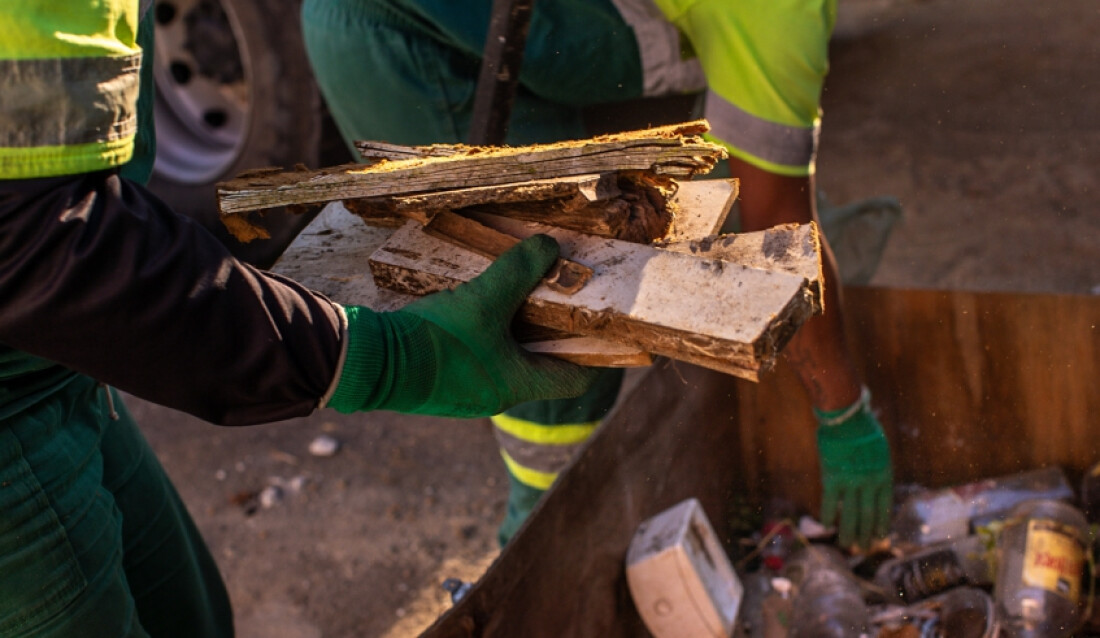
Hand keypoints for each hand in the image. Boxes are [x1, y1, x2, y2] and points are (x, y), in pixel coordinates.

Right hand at [330, 234, 597, 417]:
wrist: (370, 363)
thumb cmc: (436, 340)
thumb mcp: (484, 299)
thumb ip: (519, 271)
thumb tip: (550, 247)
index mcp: (517, 384)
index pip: (574, 380)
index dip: (594, 356)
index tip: (603, 331)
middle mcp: (496, 395)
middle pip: (540, 366)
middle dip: (551, 335)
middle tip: (560, 300)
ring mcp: (466, 393)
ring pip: (506, 360)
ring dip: (514, 333)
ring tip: (516, 297)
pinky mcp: (441, 383)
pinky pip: (476, 359)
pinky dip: (485, 336)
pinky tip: (473, 309)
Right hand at [815, 392, 892, 547]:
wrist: (846, 416)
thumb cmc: (863, 429)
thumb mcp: (879, 451)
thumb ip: (877, 470)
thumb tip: (875, 487)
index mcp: (883, 475)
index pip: (884, 508)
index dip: (881, 524)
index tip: (879, 538)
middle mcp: (869, 483)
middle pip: (867, 515)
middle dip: (866, 534)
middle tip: (863, 548)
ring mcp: (850, 481)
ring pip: (849, 514)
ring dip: (848, 532)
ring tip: (847, 545)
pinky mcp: (831, 477)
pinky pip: (829, 502)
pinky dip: (828, 514)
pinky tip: (827, 525)